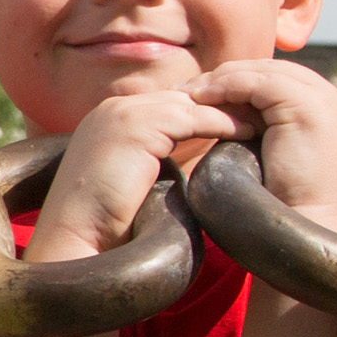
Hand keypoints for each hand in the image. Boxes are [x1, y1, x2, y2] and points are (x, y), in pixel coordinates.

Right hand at [27, 86, 241, 260]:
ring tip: (261, 123)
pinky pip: (191, 117)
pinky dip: (222, 124)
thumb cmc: (103, 223)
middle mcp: (114, 108)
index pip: (170, 105)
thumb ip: (155, 161)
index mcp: (110, 119)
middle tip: (260, 116)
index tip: (240, 123)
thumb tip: (190, 166)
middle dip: (223, 106)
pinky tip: (246, 133)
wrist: (75, 238)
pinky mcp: (134, 125)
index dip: (207, 113)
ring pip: (191, 104)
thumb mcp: (132, 178)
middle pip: (184, 97)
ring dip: (229, 112)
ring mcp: (121, 113)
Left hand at [190, 58, 336, 220]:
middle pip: (267, 69)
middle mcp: (328, 96)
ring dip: (219, 80)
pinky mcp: (308, 106)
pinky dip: (226, 87)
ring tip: (186, 93)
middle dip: (223, 75)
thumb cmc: (279, 197)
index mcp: (322, 105)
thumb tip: (217, 108)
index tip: (195, 91)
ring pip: (261, 72)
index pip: (272, 76)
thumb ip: (254, 123)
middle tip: (183, 87)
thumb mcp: (266, 148)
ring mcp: (322, 99)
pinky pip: (259, 84)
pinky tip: (201, 100)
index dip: (233, 79)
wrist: (304, 224)